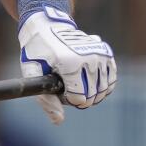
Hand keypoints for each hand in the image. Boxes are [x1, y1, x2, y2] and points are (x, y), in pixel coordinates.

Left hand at [18, 5, 116, 125]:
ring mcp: (101, 53)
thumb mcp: (33, 74)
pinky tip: (90, 82)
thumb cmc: (37, 51)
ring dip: (91, 92)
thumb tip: (59, 121)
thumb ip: (45, 99)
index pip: (79, 98)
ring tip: (76, 82)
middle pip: (92, 95)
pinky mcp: (106, 52)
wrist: (48, 25)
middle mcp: (90, 57)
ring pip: (104, 90)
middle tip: (65, 85)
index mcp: (71, 63)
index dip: (67, 99)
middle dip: (79, 96)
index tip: (58, 88)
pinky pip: (112, 79)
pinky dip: (103, 85)